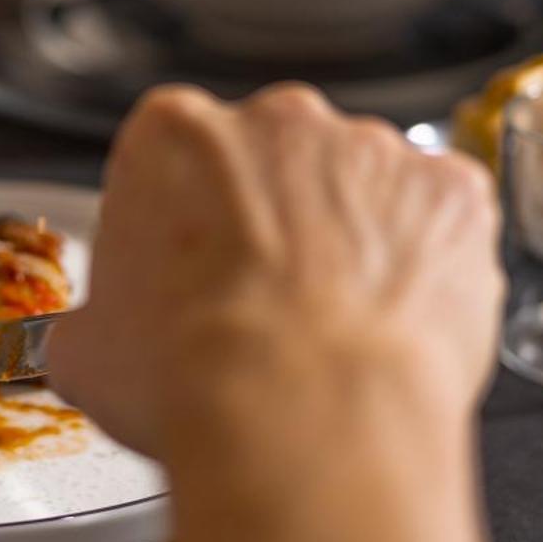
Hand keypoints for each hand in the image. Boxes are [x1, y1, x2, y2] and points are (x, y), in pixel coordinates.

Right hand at [48, 84, 503, 459]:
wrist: (304, 422)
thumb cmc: (196, 381)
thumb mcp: (91, 356)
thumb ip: (95, 322)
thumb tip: (92, 343)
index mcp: (174, 134)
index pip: (177, 159)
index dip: (185, 224)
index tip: (193, 273)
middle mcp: (277, 119)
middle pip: (276, 161)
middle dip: (277, 222)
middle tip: (268, 306)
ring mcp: (372, 149)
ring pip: (364, 187)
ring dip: (357, 240)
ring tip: (341, 330)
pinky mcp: (451, 190)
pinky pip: (443, 216)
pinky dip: (432, 261)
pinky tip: (402, 322)